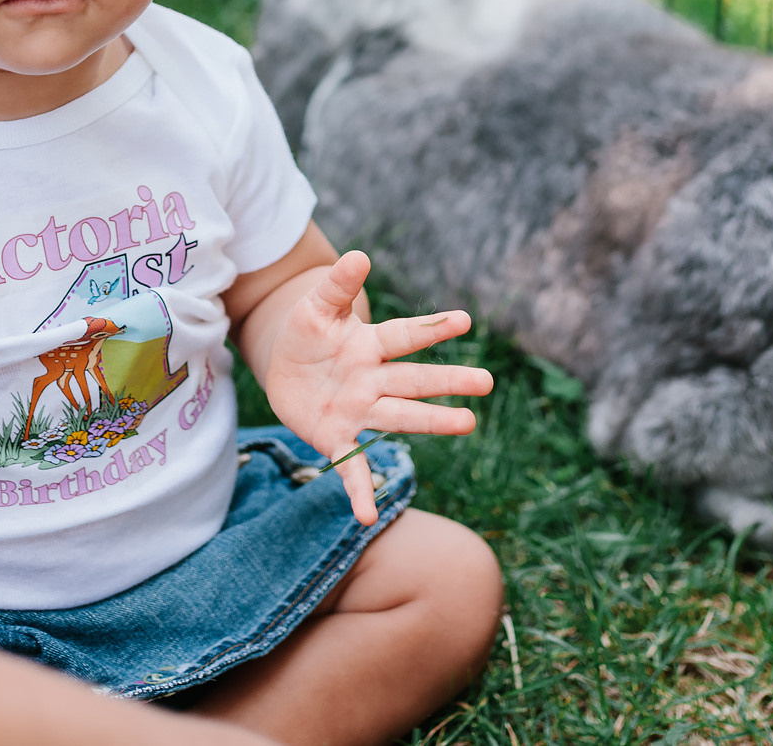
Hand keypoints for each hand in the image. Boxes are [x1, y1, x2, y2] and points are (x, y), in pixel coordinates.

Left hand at [255, 251, 493, 524]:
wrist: (286, 369)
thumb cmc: (309, 334)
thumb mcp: (316, 307)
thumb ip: (337, 286)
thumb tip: (359, 256)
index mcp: (371, 345)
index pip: (405, 335)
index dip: (432, 326)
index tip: (465, 320)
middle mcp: (373, 380)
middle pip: (414, 380)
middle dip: (447, 381)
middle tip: (486, 382)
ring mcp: (359, 411)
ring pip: (399, 417)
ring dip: (430, 422)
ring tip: (466, 425)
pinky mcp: (336, 438)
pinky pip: (352, 467)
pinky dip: (360, 492)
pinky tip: (367, 517)